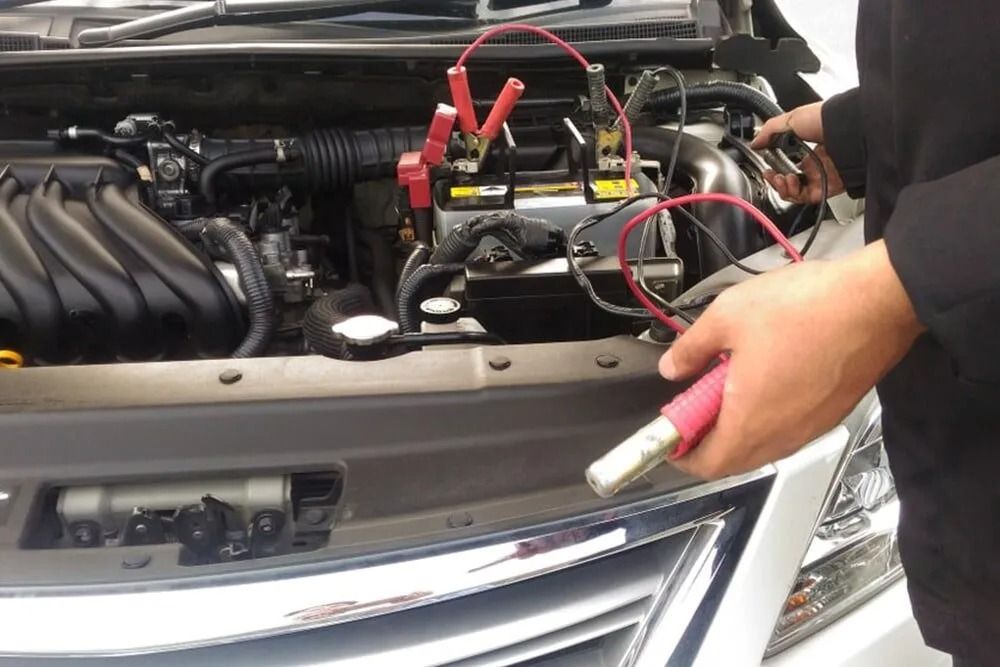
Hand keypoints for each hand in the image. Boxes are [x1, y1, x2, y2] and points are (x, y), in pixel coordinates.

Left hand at [658, 241, 923, 479]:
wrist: (876, 300)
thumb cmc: (808, 309)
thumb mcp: (727, 317)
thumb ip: (690, 348)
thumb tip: (673, 366)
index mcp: (750, 422)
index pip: (706, 464)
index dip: (680, 454)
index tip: (670, 433)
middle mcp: (782, 436)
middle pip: (733, 459)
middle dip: (707, 438)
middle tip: (694, 404)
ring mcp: (811, 427)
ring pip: (762, 444)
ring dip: (738, 424)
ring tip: (727, 382)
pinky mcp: (832, 412)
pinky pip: (788, 428)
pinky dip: (766, 414)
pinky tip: (763, 375)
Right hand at [751, 102, 845, 203]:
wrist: (849, 127)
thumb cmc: (827, 118)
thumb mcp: (792, 118)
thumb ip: (769, 130)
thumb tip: (755, 142)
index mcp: (808, 148)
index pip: (787, 165)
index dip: (774, 168)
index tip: (766, 165)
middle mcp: (816, 164)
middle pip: (789, 182)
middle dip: (776, 180)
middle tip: (771, 175)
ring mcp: (822, 176)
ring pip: (795, 193)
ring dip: (782, 188)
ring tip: (781, 178)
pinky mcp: (828, 187)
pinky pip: (805, 198)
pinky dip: (793, 193)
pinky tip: (790, 182)